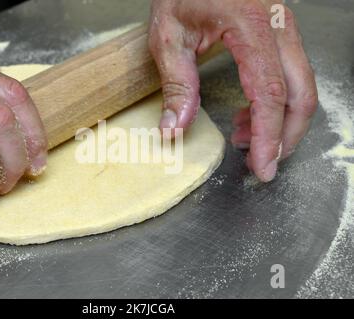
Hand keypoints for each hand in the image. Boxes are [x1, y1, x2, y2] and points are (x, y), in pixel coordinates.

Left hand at [149, 0, 317, 181]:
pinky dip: (276, 105)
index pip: (270, 92)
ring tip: (244, 141)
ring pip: (302, 87)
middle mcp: (278, 26)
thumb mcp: (168, 36)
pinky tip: (248, 118)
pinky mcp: (280, 34)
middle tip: (262, 165)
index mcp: (250, 25)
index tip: (262, 166)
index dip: (269, 135)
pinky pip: (290, 77)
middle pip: (301, 94)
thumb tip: (175, 129)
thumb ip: (176, 84)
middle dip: (286, 136)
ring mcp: (284, 28)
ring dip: (280, 123)